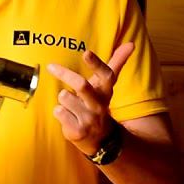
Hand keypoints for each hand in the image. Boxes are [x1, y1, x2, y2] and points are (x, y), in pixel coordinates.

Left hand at [47, 42, 134, 156]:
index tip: (86, 53)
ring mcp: (89, 119)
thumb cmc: (98, 104)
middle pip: (81, 85)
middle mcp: (99, 105)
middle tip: (51, 66)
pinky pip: (59, 112)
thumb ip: (117, 63)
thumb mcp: (107, 85)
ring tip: (70, 104)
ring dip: (62, 98)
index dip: (96, 64)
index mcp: (106, 91)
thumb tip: (131, 43)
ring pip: (65, 97)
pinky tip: (67, 116)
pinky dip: (59, 111)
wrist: (102, 140)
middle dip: (65, 74)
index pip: (105, 75)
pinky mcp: (77, 131)